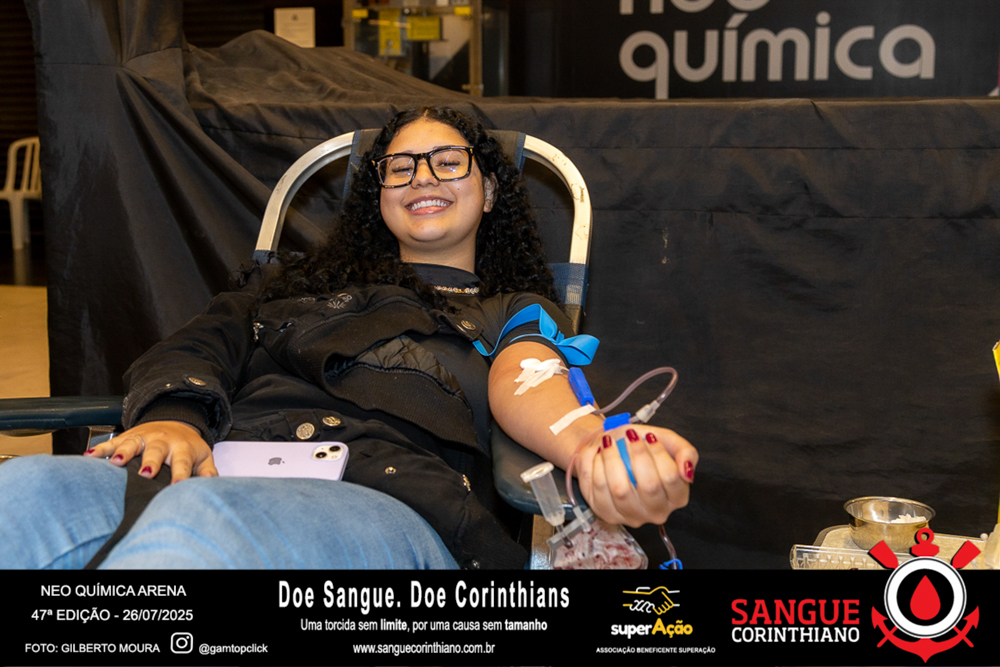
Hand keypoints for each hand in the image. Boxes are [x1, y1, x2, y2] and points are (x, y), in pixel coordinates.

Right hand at [83, 421, 216, 482]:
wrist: (176, 422)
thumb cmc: (188, 448)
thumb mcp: (203, 457)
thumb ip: (208, 472)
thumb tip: (212, 486)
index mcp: (182, 448)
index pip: (182, 463)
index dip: (180, 475)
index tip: (177, 487)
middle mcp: (162, 441)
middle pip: (156, 451)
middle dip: (151, 462)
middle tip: (145, 473)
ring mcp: (143, 438)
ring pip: (132, 444)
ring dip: (124, 452)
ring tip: (116, 462)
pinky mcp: (128, 436)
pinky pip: (112, 442)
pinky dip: (101, 449)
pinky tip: (89, 456)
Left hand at [575, 425, 696, 527]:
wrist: (612, 447)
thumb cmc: (642, 445)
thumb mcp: (669, 441)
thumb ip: (686, 453)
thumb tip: (687, 471)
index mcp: (677, 497)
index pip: (672, 478)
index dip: (658, 454)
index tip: (648, 437)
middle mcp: (656, 513)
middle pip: (648, 486)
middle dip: (637, 456)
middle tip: (629, 436)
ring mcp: (631, 517)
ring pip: (620, 490)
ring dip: (612, 460)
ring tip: (610, 442)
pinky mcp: (607, 514)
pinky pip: (598, 491)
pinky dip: (596, 468)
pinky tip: (599, 455)